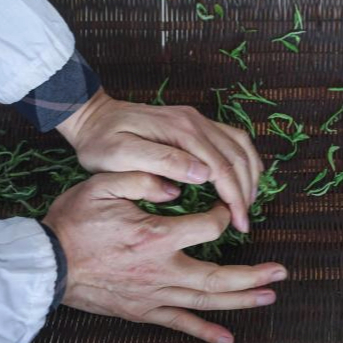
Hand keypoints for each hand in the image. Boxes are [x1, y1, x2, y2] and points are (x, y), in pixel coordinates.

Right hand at [42, 172, 286, 342]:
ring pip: (206, 300)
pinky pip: (179, 324)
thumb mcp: (104, 185)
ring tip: (270, 296)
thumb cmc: (74, 222)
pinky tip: (228, 339)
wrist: (45, 263)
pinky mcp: (143, 311)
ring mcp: (155, 294)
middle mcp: (163, 269)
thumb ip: (144, 177)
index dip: (225, 215)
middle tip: (281, 272)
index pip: (210, 227)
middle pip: (220, 276)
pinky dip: (205, 332)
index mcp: (158, 235)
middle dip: (254, 274)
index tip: (227, 209)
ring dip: (241, 299)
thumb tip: (178, 181)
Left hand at [56, 88, 262, 232]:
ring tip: (247, 204)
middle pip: (236, 158)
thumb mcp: (121, 156)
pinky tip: (245, 177)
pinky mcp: (195, 122)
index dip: (234, 198)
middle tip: (244, 222)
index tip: (238, 224)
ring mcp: (197, 119)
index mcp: (180, 131)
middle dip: (246, 192)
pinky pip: (233, 138)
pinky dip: (245, 159)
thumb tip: (203, 174)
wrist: (92, 117)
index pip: (221, 168)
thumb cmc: (101, 142)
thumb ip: (161, 162)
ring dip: (250, 175)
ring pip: (241, 146)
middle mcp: (195, 121)